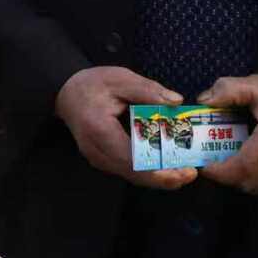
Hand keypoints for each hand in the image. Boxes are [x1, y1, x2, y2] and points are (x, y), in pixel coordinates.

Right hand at [55, 67, 198, 190]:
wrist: (66, 93)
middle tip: (190, 173)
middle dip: (165, 178)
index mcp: (100, 130)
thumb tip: (176, 102)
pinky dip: (148, 171)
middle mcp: (97, 151)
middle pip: (135, 174)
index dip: (161, 169)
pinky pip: (128, 171)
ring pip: (132, 176)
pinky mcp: (103, 160)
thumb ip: (148, 90)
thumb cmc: (92, 84)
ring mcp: (98, 159)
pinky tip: (166, 166)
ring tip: (184, 171)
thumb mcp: (120, 79)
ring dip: (159, 177)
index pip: (133, 159)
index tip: (185, 170)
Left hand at [197, 74, 257, 194]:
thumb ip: (227, 90)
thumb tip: (203, 101)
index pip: (245, 165)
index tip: (204, 165)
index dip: (221, 171)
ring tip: (225, 164)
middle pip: (250, 181)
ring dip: (239, 180)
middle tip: (211, 163)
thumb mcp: (257, 84)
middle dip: (226, 177)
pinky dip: (253, 180)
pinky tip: (244, 165)